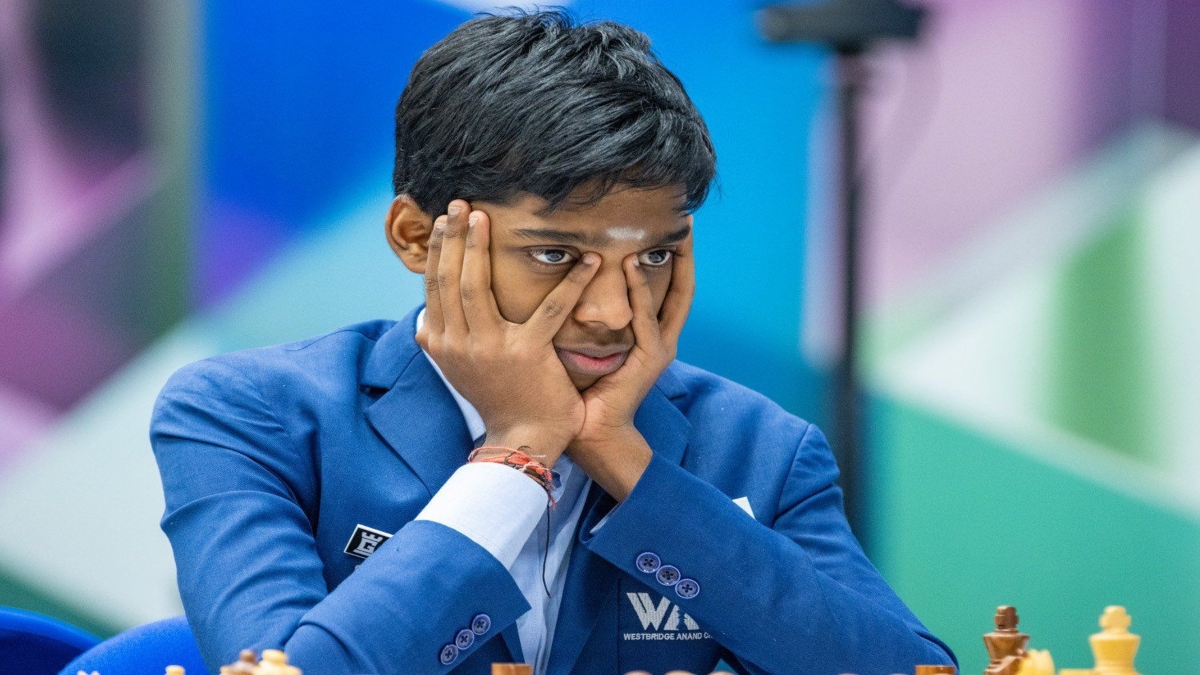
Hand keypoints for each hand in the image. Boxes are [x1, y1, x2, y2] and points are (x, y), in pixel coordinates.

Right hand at [416, 200, 599, 465]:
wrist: (520, 441)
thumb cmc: (496, 399)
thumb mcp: (458, 369)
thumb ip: (445, 338)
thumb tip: (428, 311)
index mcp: (441, 343)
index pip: (435, 286)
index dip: (439, 250)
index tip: (444, 220)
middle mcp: (458, 343)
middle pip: (450, 278)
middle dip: (452, 236)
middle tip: (460, 204)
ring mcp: (490, 348)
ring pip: (477, 286)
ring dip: (479, 247)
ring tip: (487, 217)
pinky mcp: (527, 354)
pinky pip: (549, 309)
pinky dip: (571, 282)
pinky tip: (588, 260)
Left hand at [567, 231, 694, 498]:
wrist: (590, 433)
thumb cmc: (583, 390)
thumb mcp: (588, 342)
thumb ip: (588, 314)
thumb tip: (564, 279)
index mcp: (650, 335)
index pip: (668, 287)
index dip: (674, 258)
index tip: (673, 227)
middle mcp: (662, 339)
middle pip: (683, 288)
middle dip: (687, 254)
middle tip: (686, 221)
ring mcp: (659, 350)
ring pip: (674, 298)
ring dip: (675, 265)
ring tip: (674, 234)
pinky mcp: (649, 361)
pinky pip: (645, 320)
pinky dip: (639, 292)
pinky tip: (630, 266)